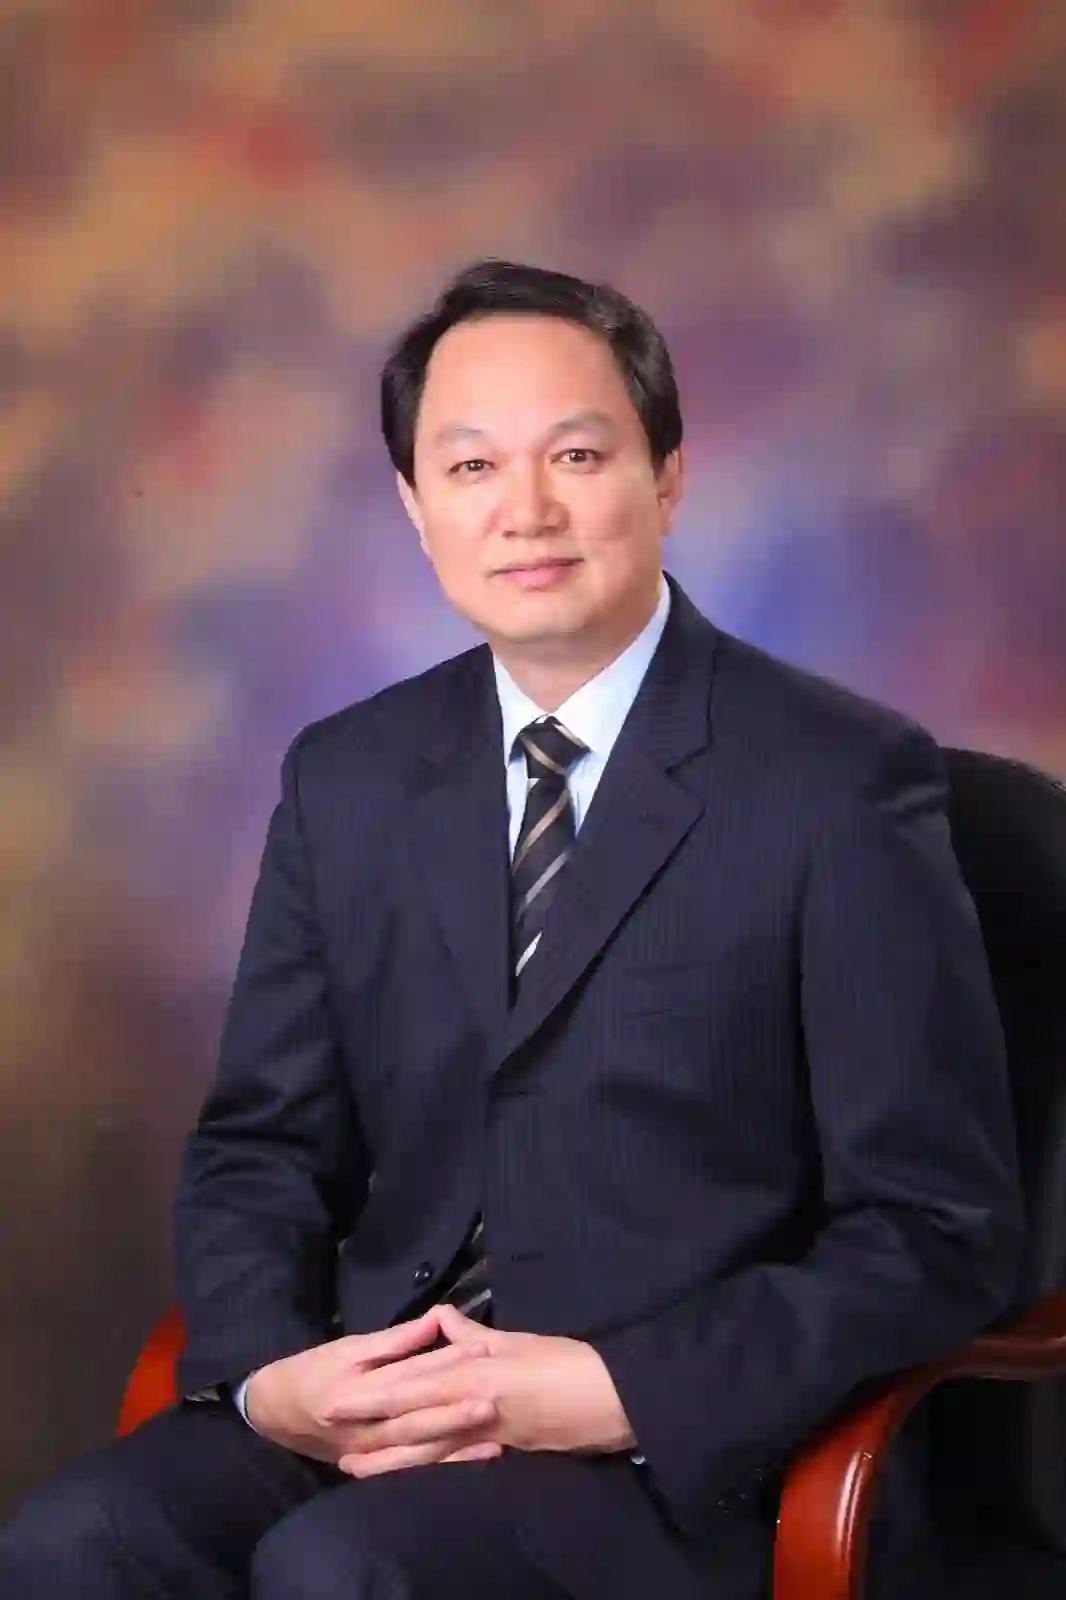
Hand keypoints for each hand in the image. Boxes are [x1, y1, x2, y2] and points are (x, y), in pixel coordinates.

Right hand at [244, 1307, 502, 1471]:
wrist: (276, 1413)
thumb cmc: (315, 1371)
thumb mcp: (348, 1348)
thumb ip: (394, 1340)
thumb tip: (436, 1321)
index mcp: (354, 1391)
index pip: (406, 1376)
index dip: (442, 1364)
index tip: (479, 1351)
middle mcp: (363, 1428)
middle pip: (414, 1418)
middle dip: (454, 1410)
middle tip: (493, 1396)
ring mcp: (371, 1453)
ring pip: (419, 1447)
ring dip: (458, 1440)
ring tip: (495, 1430)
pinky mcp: (379, 1465)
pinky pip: (418, 1463)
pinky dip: (451, 1460)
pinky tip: (482, 1454)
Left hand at [328, 1302, 636, 1476]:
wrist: (611, 1396)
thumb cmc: (566, 1360)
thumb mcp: (517, 1340)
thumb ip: (475, 1336)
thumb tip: (443, 1320)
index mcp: (476, 1370)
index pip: (415, 1382)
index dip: (374, 1393)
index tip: (338, 1398)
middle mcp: (475, 1403)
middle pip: (414, 1419)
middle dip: (372, 1431)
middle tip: (333, 1443)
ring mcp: (489, 1432)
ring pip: (429, 1447)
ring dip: (390, 1460)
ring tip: (354, 1469)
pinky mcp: (504, 1450)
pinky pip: (458, 1460)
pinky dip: (430, 1469)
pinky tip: (411, 1476)